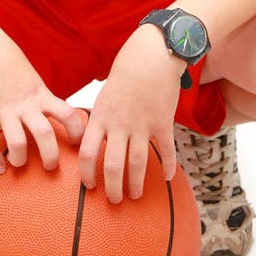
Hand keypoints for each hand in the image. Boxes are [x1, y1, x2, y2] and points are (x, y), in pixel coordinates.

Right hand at [0, 16, 84, 173]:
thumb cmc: (8, 64)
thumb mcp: (32, 79)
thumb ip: (41, 98)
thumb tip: (54, 115)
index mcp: (41, 95)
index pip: (68, 114)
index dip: (77, 131)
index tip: (77, 143)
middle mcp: (26, 105)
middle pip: (45, 135)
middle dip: (51, 157)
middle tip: (50, 166)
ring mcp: (5, 111)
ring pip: (18, 144)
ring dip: (20, 160)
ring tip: (19, 163)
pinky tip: (0, 167)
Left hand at [78, 24, 181, 203]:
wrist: (152, 55)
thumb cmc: (125, 72)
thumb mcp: (104, 95)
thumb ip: (99, 119)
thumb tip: (90, 140)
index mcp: (101, 116)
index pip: (87, 153)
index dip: (87, 173)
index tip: (90, 186)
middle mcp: (119, 124)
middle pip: (112, 165)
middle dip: (112, 188)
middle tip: (114, 201)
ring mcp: (142, 124)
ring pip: (137, 163)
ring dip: (135, 183)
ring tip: (134, 195)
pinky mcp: (163, 122)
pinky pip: (166, 150)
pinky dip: (168, 166)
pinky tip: (166, 178)